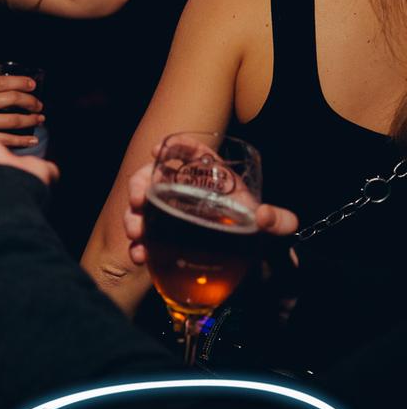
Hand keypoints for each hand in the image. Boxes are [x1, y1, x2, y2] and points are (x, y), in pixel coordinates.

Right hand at [0, 74, 44, 152]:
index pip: (2, 82)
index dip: (21, 82)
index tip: (32, 84)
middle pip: (12, 99)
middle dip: (30, 100)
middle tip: (38, 103)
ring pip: (13, 120)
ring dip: (31, 119)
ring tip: (39, 119)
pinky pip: (6, 140)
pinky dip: (21, 141)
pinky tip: (32, 140)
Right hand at [121, 157, 297, 267]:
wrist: (246, 260)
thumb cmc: (254, 231)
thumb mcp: (269, 225)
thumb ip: (277, 221)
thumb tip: (264, 216)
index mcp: (209, 177)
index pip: (192, 153)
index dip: (174, 148)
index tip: (157, 150)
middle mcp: (184, 190)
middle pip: (154, 177)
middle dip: (138, 186)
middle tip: (137, 202)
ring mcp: (170, 213)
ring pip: (142, 207)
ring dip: (132, 218)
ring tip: (135, 233)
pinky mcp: (163, 237)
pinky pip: (144, 237)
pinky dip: (138, 245)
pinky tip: (140, 255)